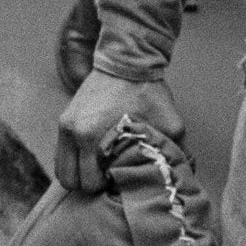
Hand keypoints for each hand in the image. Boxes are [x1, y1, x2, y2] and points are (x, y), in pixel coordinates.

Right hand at [54, 70, 184, 192]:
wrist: (127, 59)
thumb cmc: (148, 92)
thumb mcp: (171, 124)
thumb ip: (179, 152)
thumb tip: (184, 175)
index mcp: (90, 135)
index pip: (88, 182)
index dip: (106, 186)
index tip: (121, 178)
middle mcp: (72, 131)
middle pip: (69, 180)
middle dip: (89, 183)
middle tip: (110, 176)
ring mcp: (65, 124)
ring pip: (61, 168)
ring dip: (79, 173)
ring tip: (100, 167)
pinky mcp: (64, 118)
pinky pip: (62, 152)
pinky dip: (75, 159)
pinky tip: (94, 154)